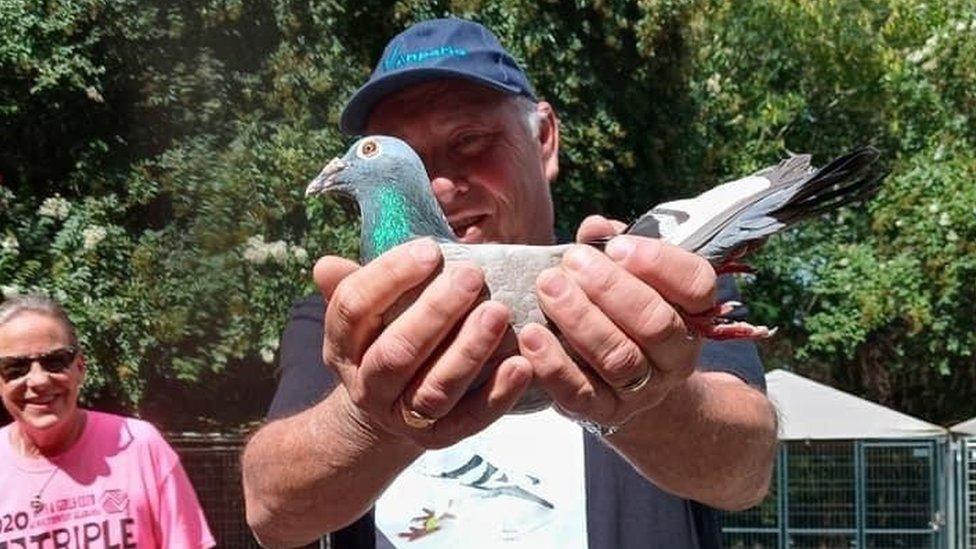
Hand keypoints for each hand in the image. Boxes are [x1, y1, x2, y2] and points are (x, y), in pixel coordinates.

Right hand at [314, 238, 530, 448]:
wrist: (386, 413)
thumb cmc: (384, 341)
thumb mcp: (364, 318)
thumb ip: (353, 287)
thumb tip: (326, 265)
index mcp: (342, 346)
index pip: (354, 308)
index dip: (389, 276)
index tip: (431, 249)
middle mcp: (367, 385)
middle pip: (396, 352)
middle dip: (436, 312)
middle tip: (473, 276)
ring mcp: (402, 416)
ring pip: (434, 389)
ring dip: (468, 351)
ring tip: (499, 312)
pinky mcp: (439, 438)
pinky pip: (470, 418)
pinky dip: (498, 393)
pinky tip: (522, 364)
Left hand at [518, 215, 715, 428]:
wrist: (625, 384)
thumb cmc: (622, 312)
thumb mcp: (627, 276)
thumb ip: (612, 248)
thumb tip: (594, 227)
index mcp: (693, 313)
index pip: (696, 285)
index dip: (658, 263)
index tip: (616, 246)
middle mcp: (676, 355)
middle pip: (655, 323)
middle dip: (610, 288)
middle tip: (572, 261)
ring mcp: (645, 389)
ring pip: (618, 357)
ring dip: (580, 319)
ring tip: (548, 286)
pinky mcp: (605, 412)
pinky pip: (580, 393)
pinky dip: (553, 364)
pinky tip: (531, 335)